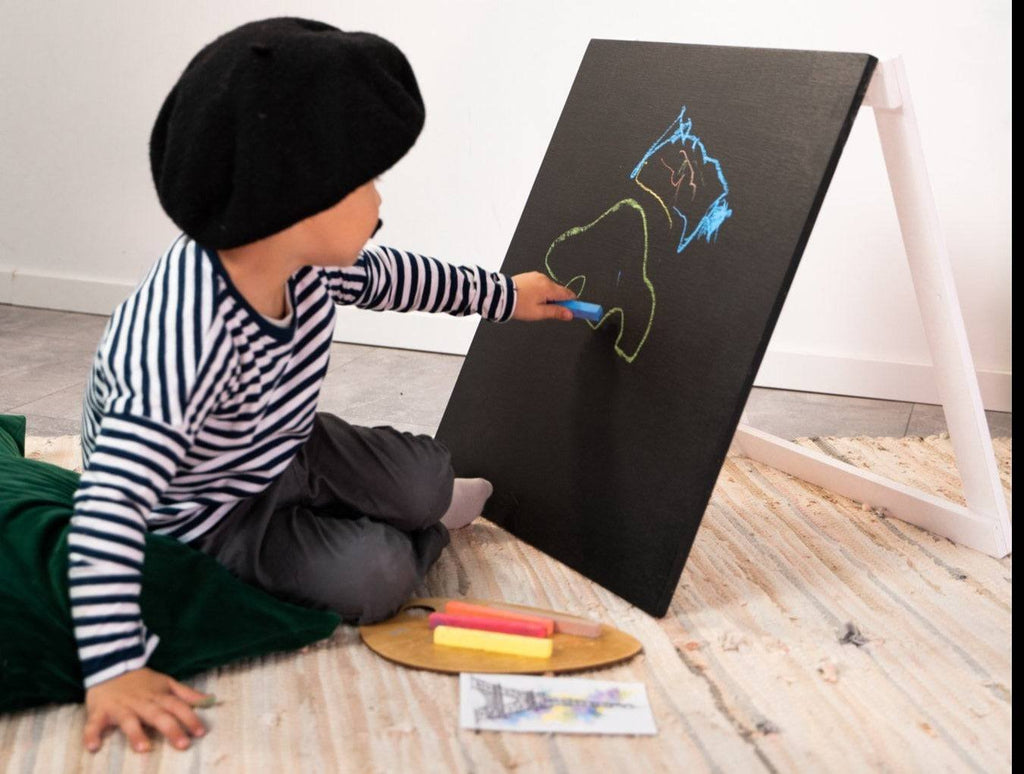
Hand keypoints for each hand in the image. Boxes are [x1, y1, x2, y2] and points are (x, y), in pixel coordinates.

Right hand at [83, 667, 211, 753]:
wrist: (111, 664)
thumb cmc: (142, 681)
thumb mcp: (166, 683)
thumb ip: (186, 694)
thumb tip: (210, 700)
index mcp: (158, 696)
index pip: (177, 706)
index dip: (190, 718)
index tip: (201, 732)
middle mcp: (141, 702)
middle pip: (158, 716)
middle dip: (171, 729)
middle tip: (183, 745)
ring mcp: (120, 707)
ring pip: (128, 720)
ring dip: (135, 734)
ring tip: (144, 748)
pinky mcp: (99, 711)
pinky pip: (94, 724)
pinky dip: (91, 734)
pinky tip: (93, 747)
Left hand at [511, 272, 576, 320]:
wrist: (500, 296)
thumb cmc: (518, 305)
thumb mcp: (539, 313)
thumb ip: (556, 312)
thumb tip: (570, 314)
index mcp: (549, 288)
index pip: (568, 294)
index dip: (572, 303)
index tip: (574, 310)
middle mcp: (544, 279)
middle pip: (558, 290)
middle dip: (557, 300)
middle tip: (549, 311)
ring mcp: (536, 276)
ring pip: (549, 287)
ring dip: (548, 296)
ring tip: (535, 305)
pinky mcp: (529, 276)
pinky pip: (540, 283)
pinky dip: (540, 291)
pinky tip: (531, 298)